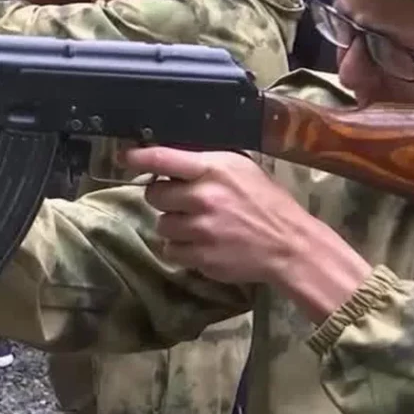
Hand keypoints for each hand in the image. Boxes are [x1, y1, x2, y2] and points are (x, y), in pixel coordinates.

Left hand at [126, 147, 371, 321]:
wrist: (289, 245)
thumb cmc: (266, 202)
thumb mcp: (240, 169)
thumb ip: (206, 164)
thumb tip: (171, 159)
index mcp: (213, 168)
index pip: (163, 158)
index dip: (138, 157)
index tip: (124, 156)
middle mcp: (203, 197)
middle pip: (154, 194)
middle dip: (163, 197)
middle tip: (182, 201)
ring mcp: (200, 229)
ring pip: (161, 224)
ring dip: (173, 225)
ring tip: (197, 225)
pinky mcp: (200, 257)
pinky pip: (170, 250)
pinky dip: (181, 249)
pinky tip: (201, 244)